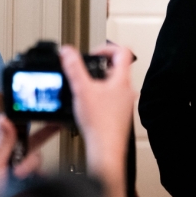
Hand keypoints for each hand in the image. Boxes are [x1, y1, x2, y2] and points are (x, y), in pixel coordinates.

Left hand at [0, 115, 58, 196]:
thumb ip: (1, 142)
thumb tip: (5, 119)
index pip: (13, 126)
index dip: (25, 117)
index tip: (37, 112)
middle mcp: (12, 153)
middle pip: (32, 137)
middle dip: (44, 131)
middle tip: (56, 123)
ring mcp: (22, 164)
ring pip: (37, 155)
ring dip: (30, 164)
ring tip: (20, 173)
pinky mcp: (31, 174)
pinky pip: (41, 168)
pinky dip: (38, 173)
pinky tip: (32, 176)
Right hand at [59, 44, 135, 196]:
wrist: (106, 149)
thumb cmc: (100, 124)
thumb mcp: (82, 90)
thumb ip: (73, 68)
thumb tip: (67, 52)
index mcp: (122, 80)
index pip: (123, 52)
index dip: (108, 47)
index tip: (94, 53)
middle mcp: (127, 90)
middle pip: (118, 67)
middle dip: (99, 66)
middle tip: (86, 69)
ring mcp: (125, 102)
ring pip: (113, 84)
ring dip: (99, 82)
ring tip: (85, 87)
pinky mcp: (119, 114)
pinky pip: (111, 98)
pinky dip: (99, 96)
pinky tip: (87, 104)